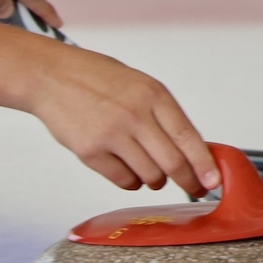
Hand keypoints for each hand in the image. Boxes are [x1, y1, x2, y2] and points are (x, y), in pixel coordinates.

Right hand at [24, 44, 218, 195]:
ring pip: (150, 176)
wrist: (48, 75)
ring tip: (149, 171)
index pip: (189, 137)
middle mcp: (135, 114)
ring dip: (155, 180)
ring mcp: (111, 134)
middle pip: (174, 164)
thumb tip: (193, 150)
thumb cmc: (94, 78)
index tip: (214, 181)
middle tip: (193, 188)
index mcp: (152, 94)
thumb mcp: (137, 84)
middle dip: (188, 182)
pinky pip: (123, 181)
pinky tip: (125, 168)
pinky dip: (130, 181)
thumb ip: (163, 113)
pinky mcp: (90, 151)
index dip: (205, 164)